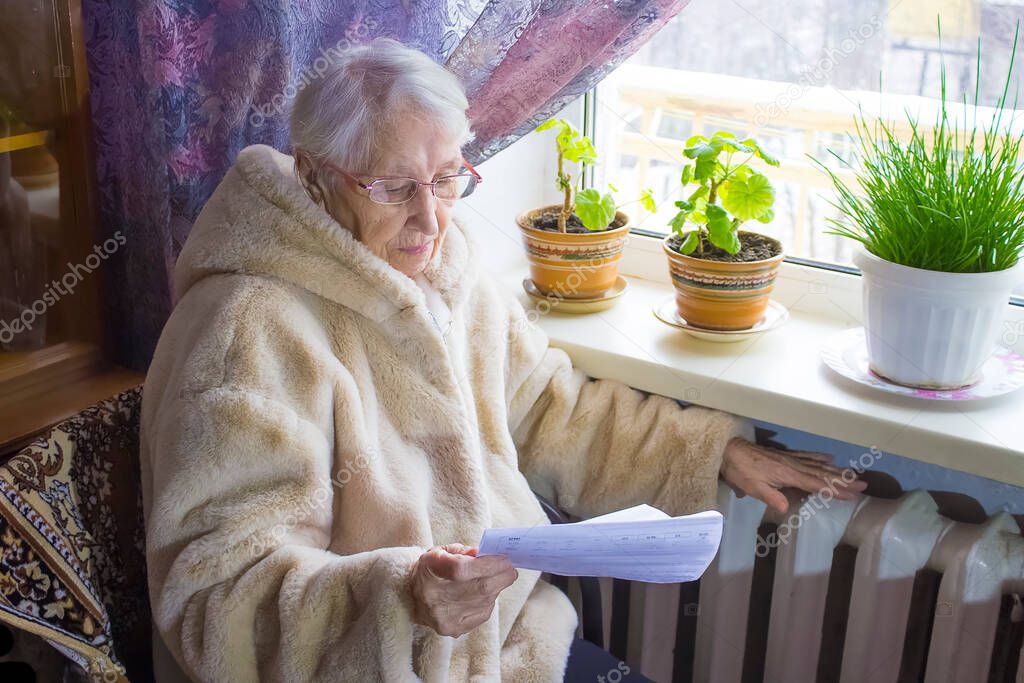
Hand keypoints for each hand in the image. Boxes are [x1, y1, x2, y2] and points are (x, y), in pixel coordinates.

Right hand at [410, 543, 517, 636]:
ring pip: (485, 601)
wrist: (411, 597)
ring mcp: (444, 616)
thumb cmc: (432, 569)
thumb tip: (491, 555)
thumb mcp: (444, 551)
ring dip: (496, 588)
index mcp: (431, 570)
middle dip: (502, 576)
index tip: (505, 559)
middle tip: (510, 569)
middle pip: (481, 588)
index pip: (462, 569)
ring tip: (494, 579)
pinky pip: (483, 614)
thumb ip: (466, 551)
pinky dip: (488, 602)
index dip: (489, 564)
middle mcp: (435, 597)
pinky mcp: (452, 629)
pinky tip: (482, 594)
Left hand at [719, 437, 867, 513]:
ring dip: (836, 470)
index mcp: (788, 474)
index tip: (852, 494)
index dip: (833, 489)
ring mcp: (790, 459)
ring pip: (818, 465)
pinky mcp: (785, 456)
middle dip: (843, 480)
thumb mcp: (753, 488)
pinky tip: (830, 457)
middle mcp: (793, 465)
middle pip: (822, 473)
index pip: (815, 483)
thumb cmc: (741, 471)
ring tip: (854, 473)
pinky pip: (807, 456)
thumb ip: (771, 497)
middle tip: (863, 484)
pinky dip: (819, 457)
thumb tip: (786, 508)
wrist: (730, 451)